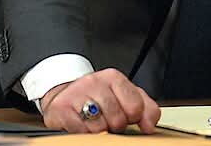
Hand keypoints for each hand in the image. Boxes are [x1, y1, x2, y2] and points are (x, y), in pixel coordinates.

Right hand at [40, 69, 159, 133]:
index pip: (135, 106)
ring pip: (100, 127)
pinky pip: (81, 131)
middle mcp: (94, 81)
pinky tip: (83, 124)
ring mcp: (76, 94)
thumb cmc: (98, 99)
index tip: (127, 117)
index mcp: (114, 78)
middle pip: (118, 119)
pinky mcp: (61, 108)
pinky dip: (84, 133)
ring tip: (94, 121)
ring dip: (99, 130)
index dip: (133, 118)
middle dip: (115, 125)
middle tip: (107, 119)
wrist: (65, 96)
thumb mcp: (125, 97)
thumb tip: (149, 126)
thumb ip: (145, 108)